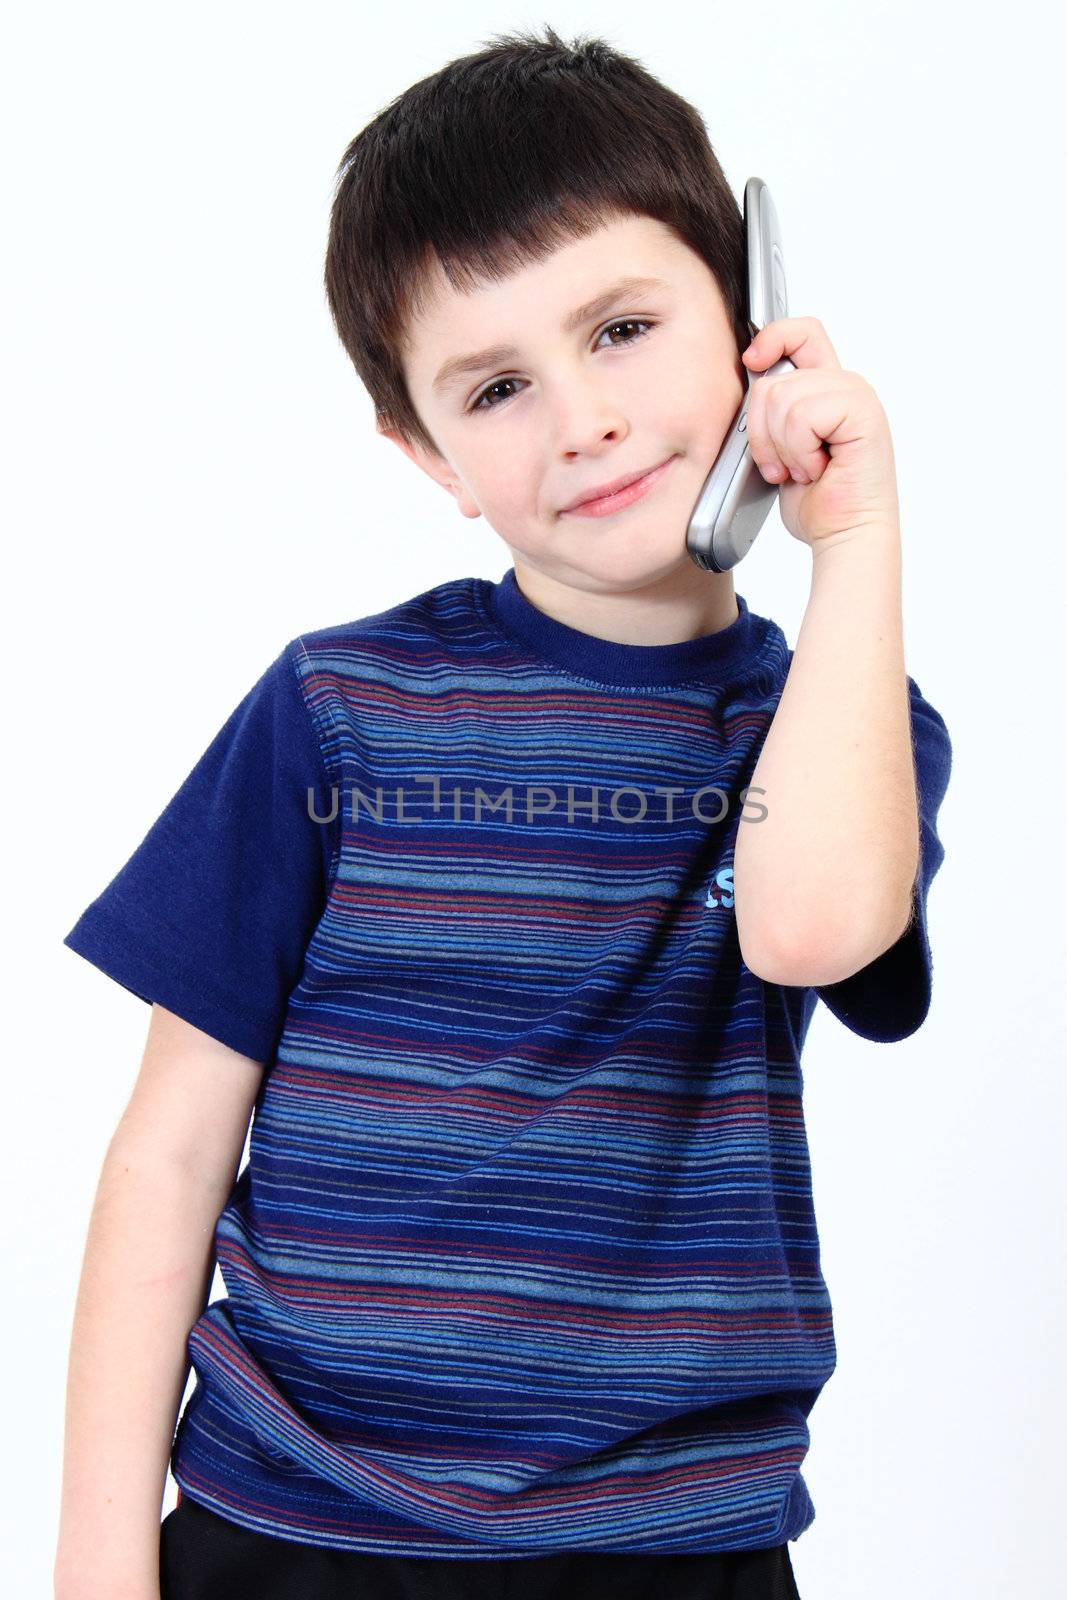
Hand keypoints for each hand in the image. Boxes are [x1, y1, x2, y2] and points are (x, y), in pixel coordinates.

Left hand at [742, 317, 899, 548]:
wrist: (844, 535)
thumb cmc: (817, 501)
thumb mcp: (779, 447)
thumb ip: (771, 409)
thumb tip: (751, 376)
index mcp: (825, 388)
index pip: (800, 332)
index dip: (771, 338)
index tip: (751, 362)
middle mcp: (844, 385)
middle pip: (774, 378)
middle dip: (763, 431)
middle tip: (786, 464)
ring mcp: (857, 396)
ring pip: (783, 399)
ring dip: (783, 448)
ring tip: (804, 469)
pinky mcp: (863, 413)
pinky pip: (802, 417)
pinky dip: (799, 452)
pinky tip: (818, 469)